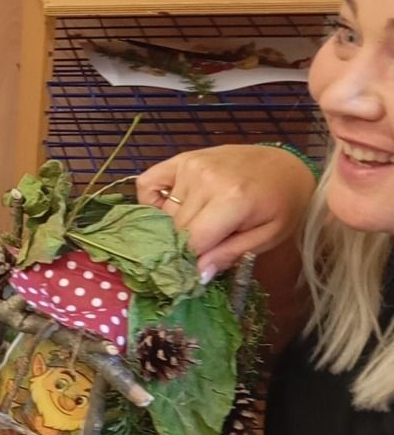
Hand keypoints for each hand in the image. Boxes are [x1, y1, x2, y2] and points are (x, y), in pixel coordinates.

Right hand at [135, 143, 314, 276]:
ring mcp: (189, 165)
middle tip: (203, 249)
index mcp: (232, 199)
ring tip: (199, 224)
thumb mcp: (268, 236)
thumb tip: (197, 276)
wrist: (288, 165)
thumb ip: (231, 255)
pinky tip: (172, 207)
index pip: (192, 242)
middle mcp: (205, 179)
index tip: (199, 271)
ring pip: (162, 213)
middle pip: (174, 229)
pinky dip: (152, 201)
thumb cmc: (282, 204)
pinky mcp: (180, 159)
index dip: (192, 262)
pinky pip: (147, 185)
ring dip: (174, 226)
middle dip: (185, 246)